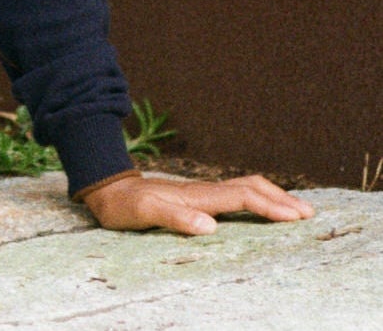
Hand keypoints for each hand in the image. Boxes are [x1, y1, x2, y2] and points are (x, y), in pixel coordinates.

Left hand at [83, 173, 314, 234]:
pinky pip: (234, 194)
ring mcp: (201, 192)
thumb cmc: (123, 205)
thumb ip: (174, 218)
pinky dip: (256, 198)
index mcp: (197, 196)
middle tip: (308, 214)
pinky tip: (260, 207)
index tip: (295, 218)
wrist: (106, 188)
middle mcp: (203, 191)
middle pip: (250, 187)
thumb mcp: (142, 213)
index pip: (242, 198)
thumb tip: (210, 227)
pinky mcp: (196, 198)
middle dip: (280, 198)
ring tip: (296, 210)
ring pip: (244, 188)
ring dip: (272, 196)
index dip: (270, 207)